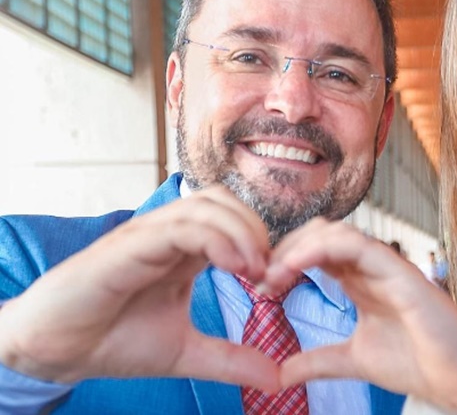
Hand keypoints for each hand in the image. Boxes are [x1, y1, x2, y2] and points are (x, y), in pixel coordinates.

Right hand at [0, 185, 279, 392]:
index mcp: (183, 250)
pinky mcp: (129, 245)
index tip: (277, 280)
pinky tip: (234, 267)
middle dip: (256, 229)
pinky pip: (181, 226)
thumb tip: (277, 378)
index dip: (261, 240)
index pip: (232, 218)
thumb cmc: (115, 342)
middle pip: (224, 201)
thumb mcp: (185, 353)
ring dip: (241, 231)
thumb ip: (231, 360)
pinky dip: (216, 238)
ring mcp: (148, 235)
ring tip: (256, 270)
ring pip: (206, 205)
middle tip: (271, 271)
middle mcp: (168, 234)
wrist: (56, 352)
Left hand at [264, 218, 456, 411]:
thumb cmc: (415, 362)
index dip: (284, 260)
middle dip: (285, 248)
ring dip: (299, 246)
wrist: (454, 378)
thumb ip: (315, 361)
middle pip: (319, 234)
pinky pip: (356, 244)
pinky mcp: (398, 270)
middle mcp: (369, 267)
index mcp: (359, 280)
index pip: (314, 252)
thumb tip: (277, 376)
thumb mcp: (351, 360)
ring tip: (274, 273)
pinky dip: (321, 248)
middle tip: (260, 277)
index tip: (260, 286)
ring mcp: (384, 265)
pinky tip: (295, 267)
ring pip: (335, 231)